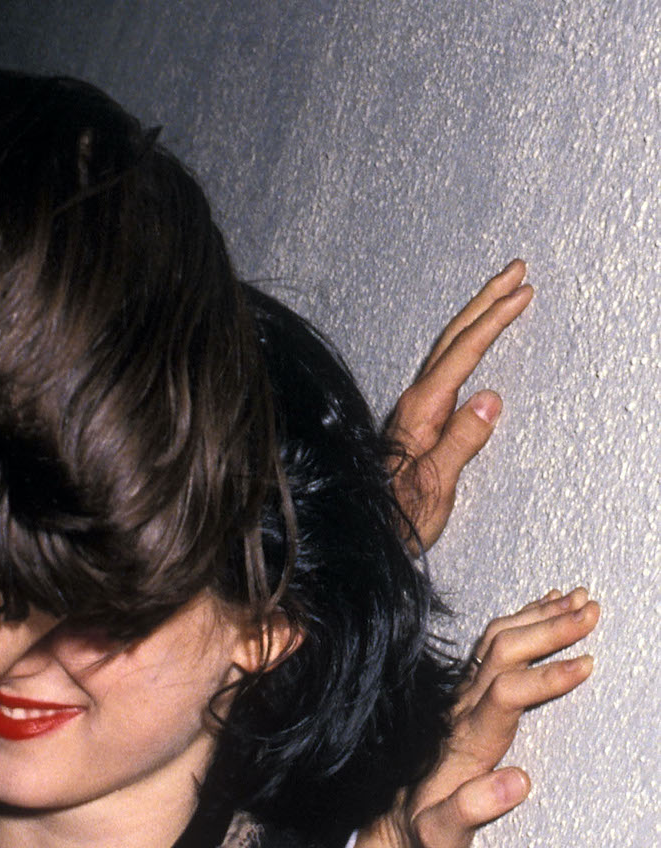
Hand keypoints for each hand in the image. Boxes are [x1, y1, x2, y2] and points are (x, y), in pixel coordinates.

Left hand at [353, 588, 598, 847]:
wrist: (381, 821)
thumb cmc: (418, 832)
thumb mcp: (438, 838)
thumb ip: (470, 811)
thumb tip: (519, 782)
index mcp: (464, 743)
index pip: (505, 694)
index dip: (545, 677)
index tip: (585, 665)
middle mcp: (459, 711)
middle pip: (503, 653)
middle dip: (550, 629)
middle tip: (591, 612)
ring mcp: (457, 698)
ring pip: (495, 642)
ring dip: (539, 617)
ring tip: (579, 599)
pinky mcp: (459, 695)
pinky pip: (488, 646)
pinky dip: (521, 620)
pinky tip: (545, 606)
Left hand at [388, 260, 532, 551]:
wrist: (367, 536)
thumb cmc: (401, 519)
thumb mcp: (436, 486)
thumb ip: (461, 443)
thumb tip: (490, 399)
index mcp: (423, 410)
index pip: (464, 352)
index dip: (495, 319)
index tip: (523, 292)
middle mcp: (415, 402)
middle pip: (454, 338)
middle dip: (487, 300)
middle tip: (517, 269)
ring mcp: (414, 410)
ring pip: (448, 348)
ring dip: (477, 316)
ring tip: (502, 292)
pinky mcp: (417, 421)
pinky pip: (446, 366)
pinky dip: (466, 342)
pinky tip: (473, 342)